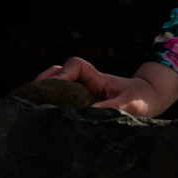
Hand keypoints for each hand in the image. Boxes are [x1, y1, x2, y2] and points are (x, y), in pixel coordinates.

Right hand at [36, 58, 177, 117]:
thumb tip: (90, 112)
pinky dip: (48, 102)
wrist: (146, 101)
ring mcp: (80, 91)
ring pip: (54, 84)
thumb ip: (112, 108)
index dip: (64, 72)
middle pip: (57, 72)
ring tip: (31, 103)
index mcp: (97, 78)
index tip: (59, 86)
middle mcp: (85, 82)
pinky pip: (58, 98)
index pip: (76, 65)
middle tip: (33, 96)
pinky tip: (39, 112)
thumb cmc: (139, 99)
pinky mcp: (78, 103)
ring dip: (42, 91)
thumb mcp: (129, 104)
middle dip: (44, 81)